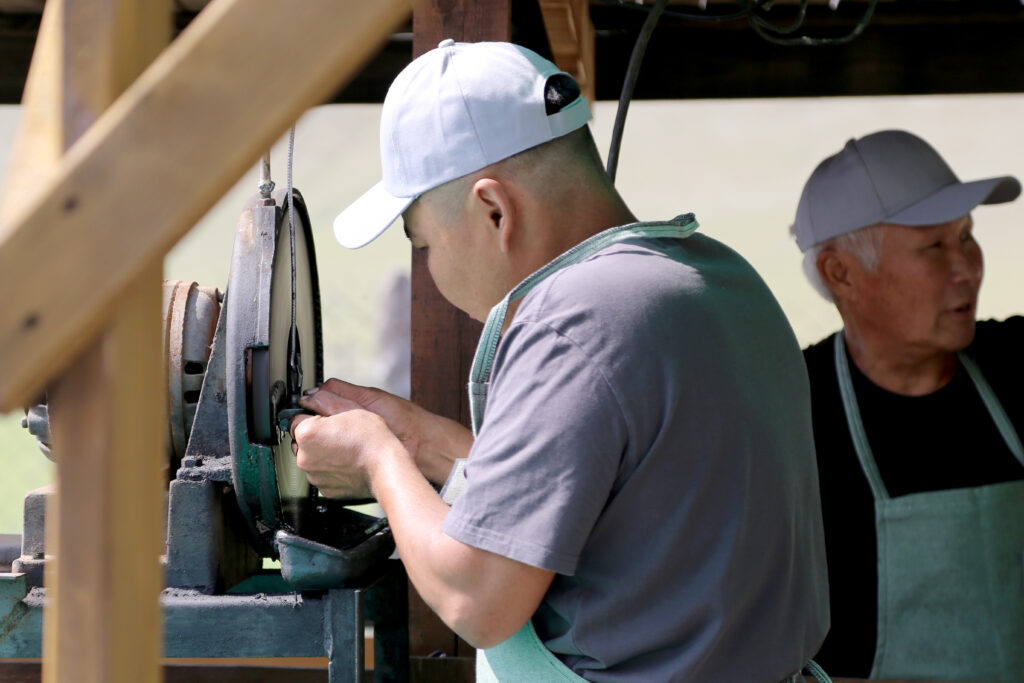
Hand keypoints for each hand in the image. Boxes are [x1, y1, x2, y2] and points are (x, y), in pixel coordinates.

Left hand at [290, 407, 404, 499]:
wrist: (386, 468)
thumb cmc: (371, 440)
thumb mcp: (349, 408)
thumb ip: (324, 400)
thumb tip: (309, 399)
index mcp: (306, 434)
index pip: (296, 419)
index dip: (313, 417)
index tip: (325, 420)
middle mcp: (305, 457)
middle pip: (302, 441)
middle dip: (315, 437)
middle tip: (338, 434)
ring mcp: (314, 475)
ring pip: (312, 459)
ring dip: (322, 453)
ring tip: (345, 449)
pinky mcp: (324, 489)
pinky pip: (322, 474)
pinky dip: (331, 469)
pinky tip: (346, 462)